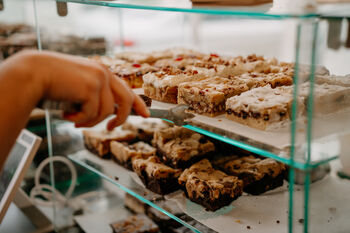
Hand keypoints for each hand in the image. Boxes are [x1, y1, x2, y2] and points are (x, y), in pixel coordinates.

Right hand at [27, 51, 148, 128]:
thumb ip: (96, 96)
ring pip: (106, 112)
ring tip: (74, 120)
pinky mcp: (91, 88)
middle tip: (110, 129)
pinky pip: (93, 114)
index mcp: (102, 71)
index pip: (126, 89)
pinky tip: (68, 115)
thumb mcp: (79, 88)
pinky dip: (81, 119)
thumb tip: (109, 114)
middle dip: (121, 118)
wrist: (33, 73)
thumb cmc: (53, 83)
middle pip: (126, 100)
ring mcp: (99, 79)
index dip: (138, 103)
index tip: (146, 115)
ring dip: (90, 121)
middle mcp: (104, 73)